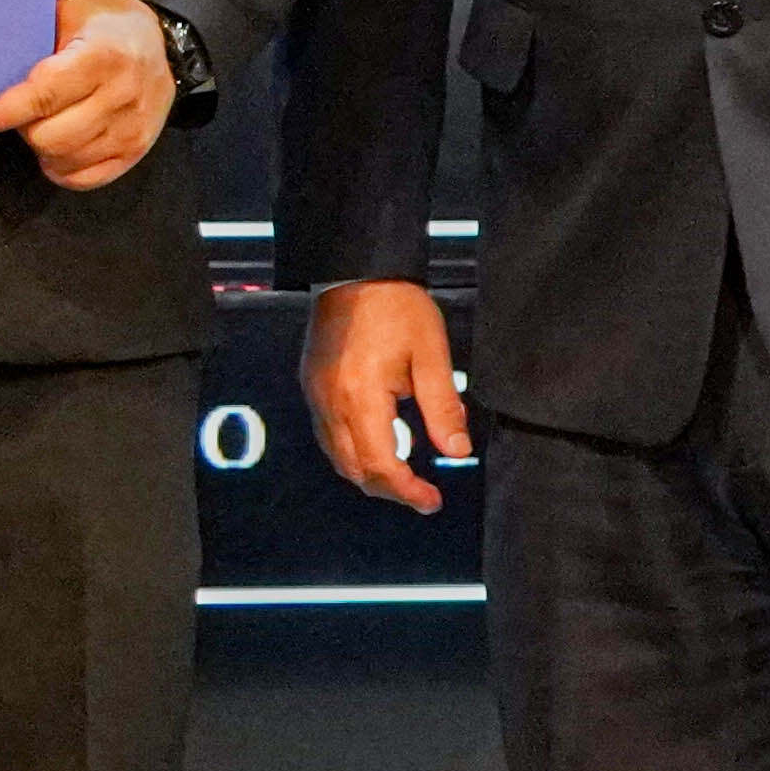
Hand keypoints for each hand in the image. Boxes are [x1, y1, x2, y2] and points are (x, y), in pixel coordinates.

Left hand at [0, 0, 179, 192]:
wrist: (160, 40)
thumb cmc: (105, 27)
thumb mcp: (68, 17)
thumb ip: (32, 46)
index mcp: (102, 57)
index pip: (45, 95)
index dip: (5, 111)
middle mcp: (121, 95)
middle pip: (50, 136)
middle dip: (23, 127)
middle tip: (23, 111)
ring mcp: (131, 127)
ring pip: (64, 160)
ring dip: (42, 148)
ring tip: (44, 123)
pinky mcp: (136, 150)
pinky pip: (85, 179)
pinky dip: (62, 168)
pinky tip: (58, 148)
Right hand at [307, 280, 474, 512]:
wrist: (355, 270)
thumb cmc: (396, 307)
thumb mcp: (431, 355)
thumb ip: (443, 407)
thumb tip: (457, 451)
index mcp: (361, 397)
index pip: (381, 465)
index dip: (407, 491)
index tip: (432, 501)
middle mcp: (330, 403)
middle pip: (354, 469)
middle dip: (388, 489)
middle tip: (423, 495)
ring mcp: (316, 395)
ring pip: (337, 457)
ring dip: (369, 474)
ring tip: (404, 476)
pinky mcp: (312, 385)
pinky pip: (328, 435)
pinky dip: (353, 452)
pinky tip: (380, 446)